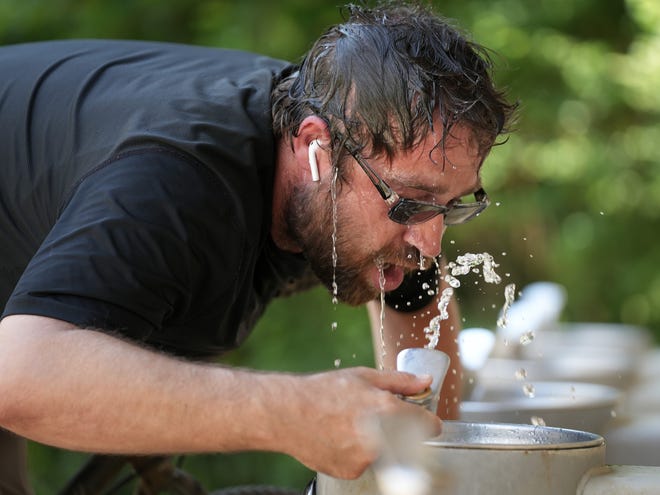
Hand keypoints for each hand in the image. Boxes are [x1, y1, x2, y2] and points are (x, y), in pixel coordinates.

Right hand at [273, 367, 441, 478]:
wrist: (286, 414)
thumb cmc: (322, 392)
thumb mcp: (363, 377)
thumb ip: (400, 381)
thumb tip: (426, 381)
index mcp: (387, 410)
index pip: (428, 425)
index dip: (427, 421)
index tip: (424, 421)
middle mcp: (381, 437)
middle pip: (407, 441)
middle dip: (398, 430)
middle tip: (374, 419)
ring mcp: (367, 458)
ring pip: (385, 453)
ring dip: (377, 442)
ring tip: (350, 425)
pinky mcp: (353, 471)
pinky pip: (365, 463)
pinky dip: (357, 453)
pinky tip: (339, 438)